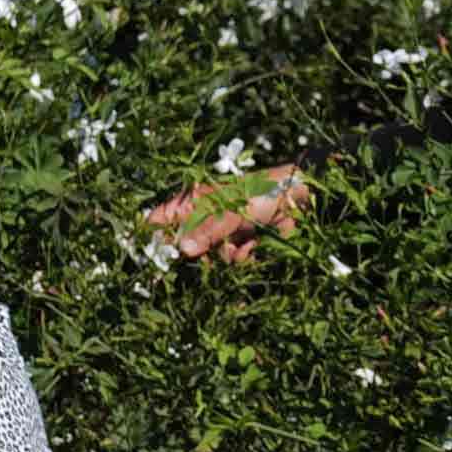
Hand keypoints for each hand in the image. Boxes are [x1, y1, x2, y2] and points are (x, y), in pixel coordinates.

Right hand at [141, 167, 311, 268]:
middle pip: (185, 243)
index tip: (153, 255)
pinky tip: (254, 245)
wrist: (298, 197)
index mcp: (195, 200)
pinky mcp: (239, 240)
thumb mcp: (232, 211)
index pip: (162, 217)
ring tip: (243, 243)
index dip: (155, 236)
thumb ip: (208, 231)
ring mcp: (222, 229)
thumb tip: (183, 251)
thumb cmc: (262, 193)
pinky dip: (242, 255)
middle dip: (198, 253)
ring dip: (226, 254)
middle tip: (210, 254)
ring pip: (209, 254)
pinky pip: (230, 258)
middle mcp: (204, 215)